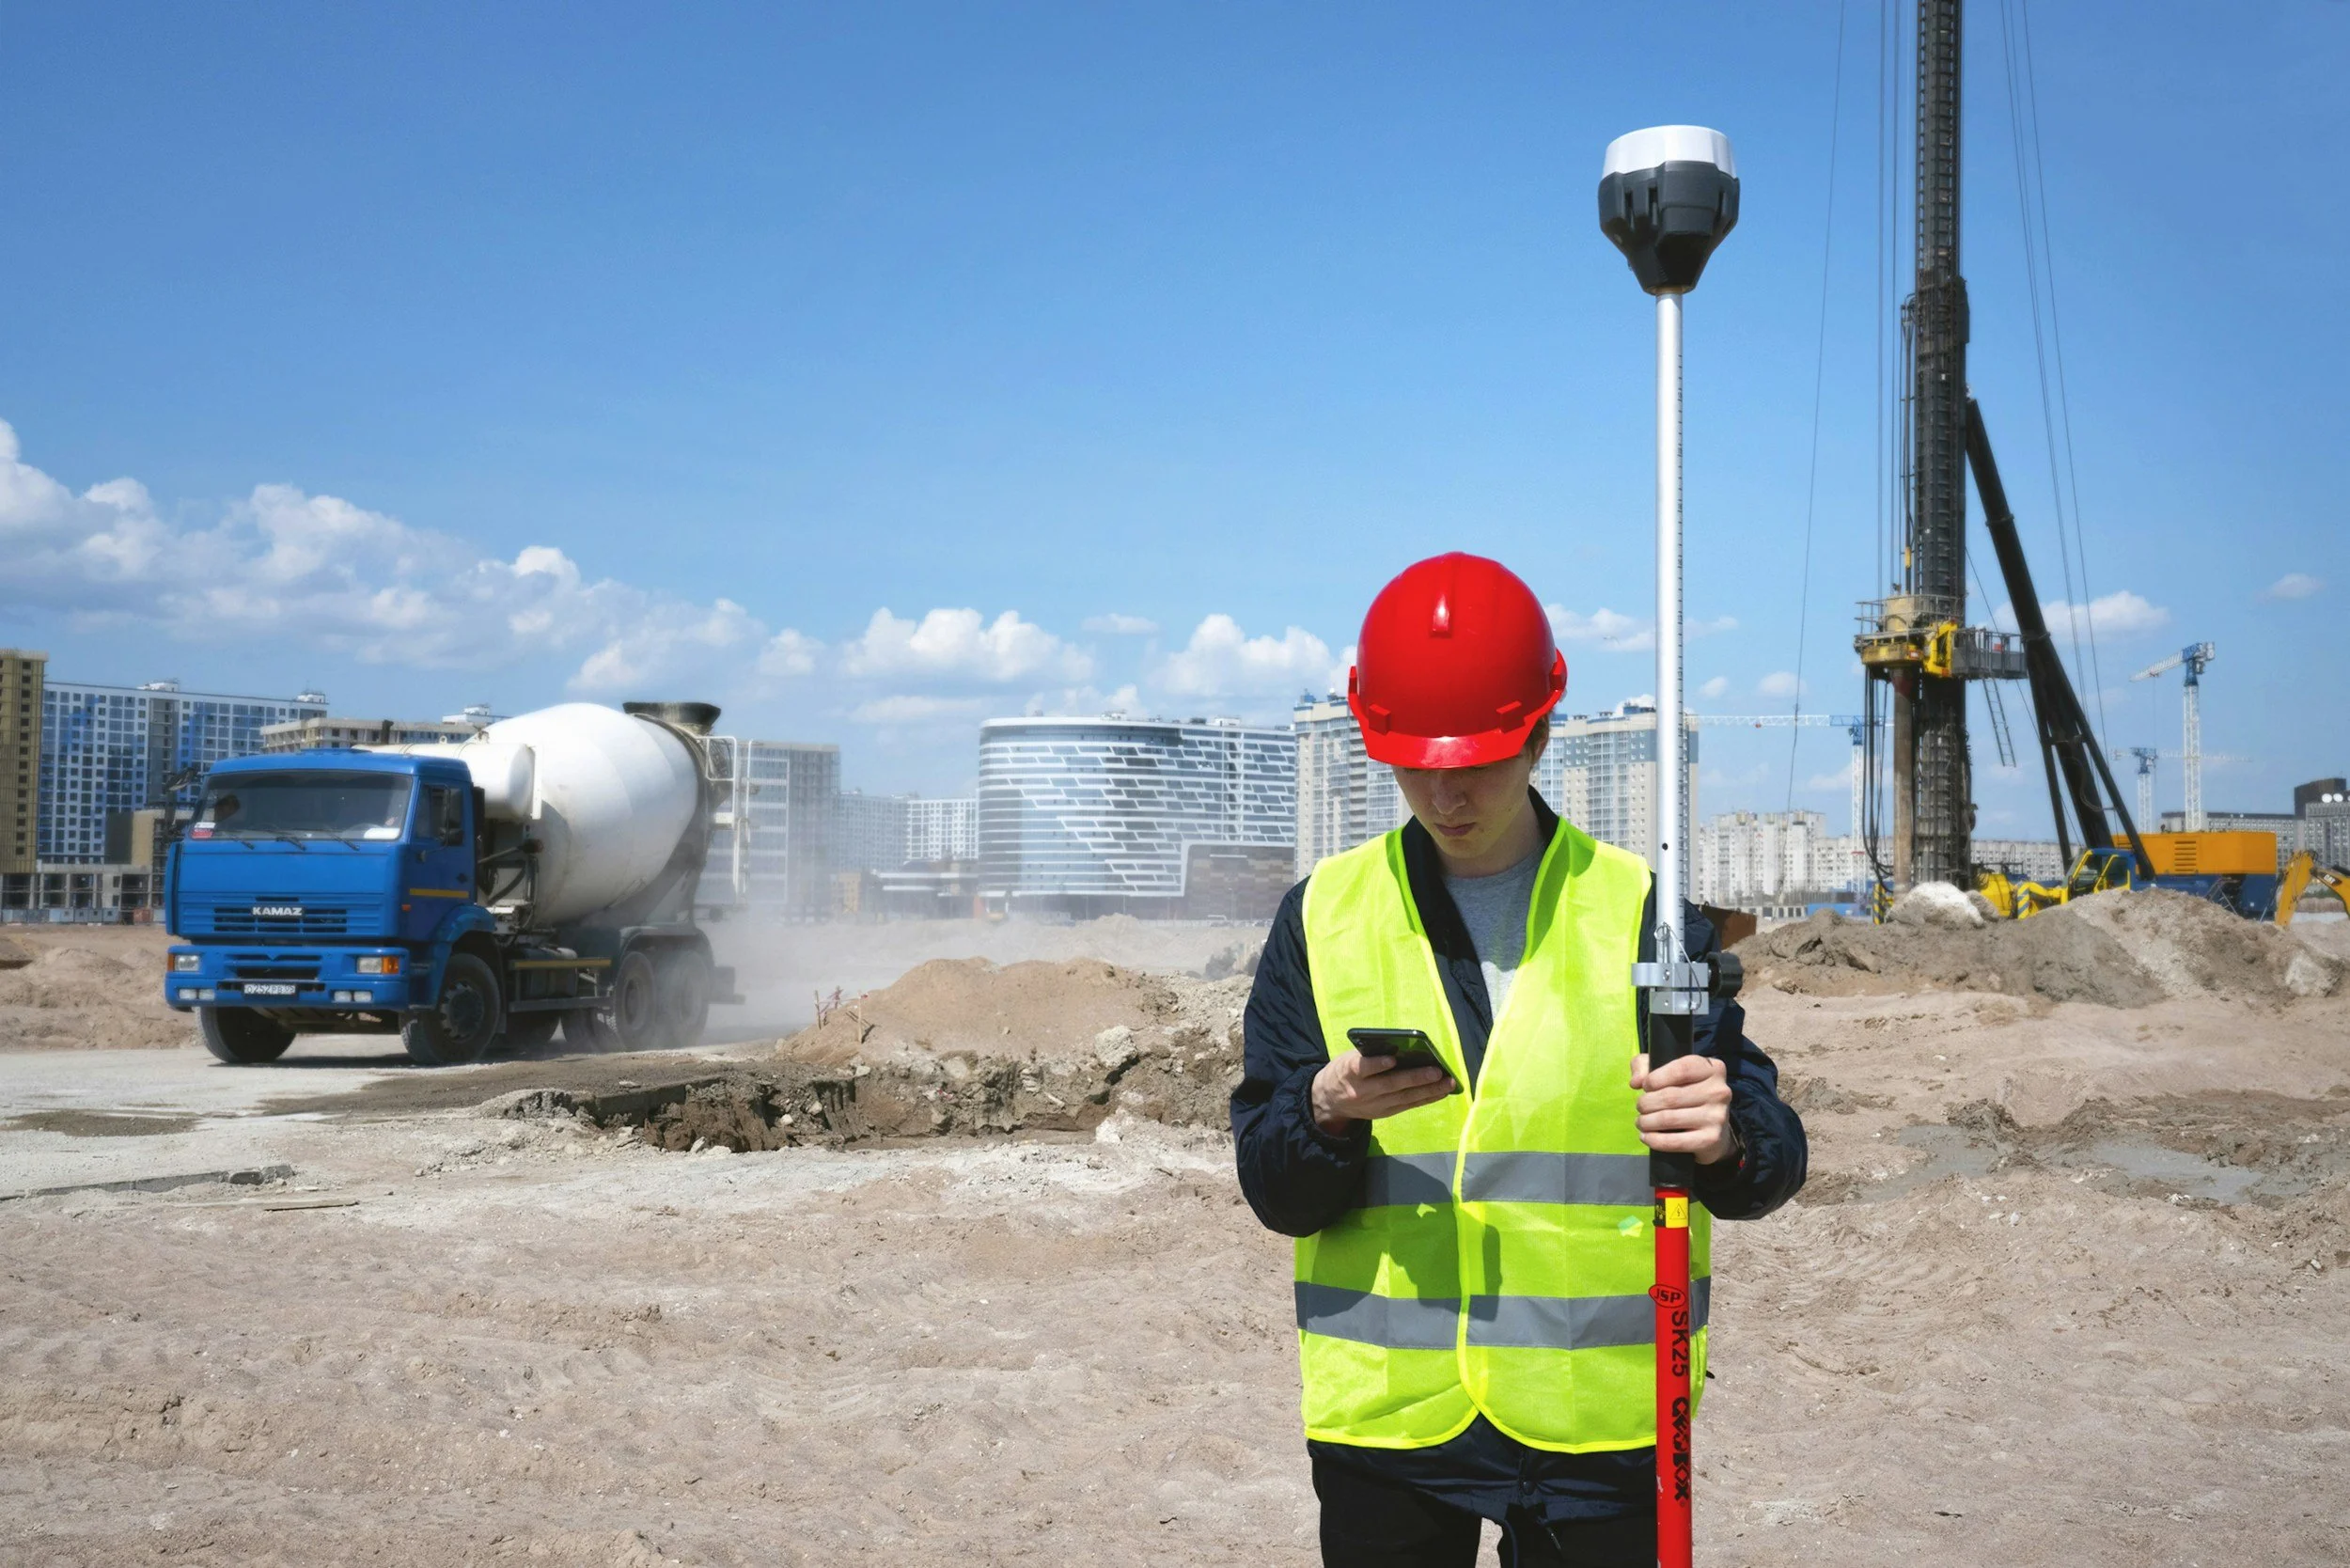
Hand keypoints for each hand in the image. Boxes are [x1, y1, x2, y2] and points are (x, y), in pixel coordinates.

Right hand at [1311, 1050, 1455, 1135]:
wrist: (1329, 1101)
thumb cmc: (1343, 1072)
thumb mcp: (1347, 1059)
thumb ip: (1369, 1054)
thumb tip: (1401, 1047)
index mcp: (1349, 1072)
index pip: (1362, 1067)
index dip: (1377, 1064)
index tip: (1393, 1059)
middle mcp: (1362, 1091)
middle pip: (1391, 1084)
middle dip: (1415, 1078)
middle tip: (1437, 1071)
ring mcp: (1374, 1105)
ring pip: (1404, 1097)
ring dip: (1428, 1090)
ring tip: (1447, 1083)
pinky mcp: (1384, 1113)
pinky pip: (1408, 1105)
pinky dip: (1425, 1099)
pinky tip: (1441, 1092)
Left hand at [1630, 1053, 1737, 1166]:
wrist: (1713, 1129)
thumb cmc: (1686, 1093)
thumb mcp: (1666, 1070)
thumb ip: (1645, 1066)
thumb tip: (1636, 1082)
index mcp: (1712, 1069)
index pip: (1680, 1070)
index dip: (1655, 1079)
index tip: (1646, 1086)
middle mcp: (1719, 1091)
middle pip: (1670, 1096)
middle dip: (1646, 1103)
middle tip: (1640, 1107)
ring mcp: (1717, 1116)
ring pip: (1669, 1119)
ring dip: (1646, 1121)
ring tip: (1641, 1121)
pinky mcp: (1711, 1139)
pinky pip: (1674, 1141)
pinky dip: (1654, 1140)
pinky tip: (1646, 1137)